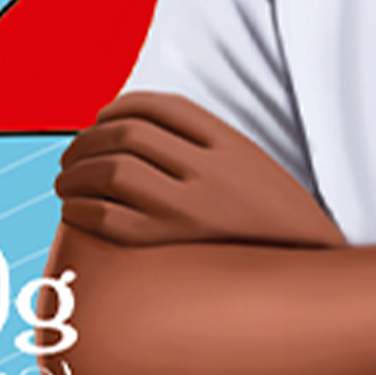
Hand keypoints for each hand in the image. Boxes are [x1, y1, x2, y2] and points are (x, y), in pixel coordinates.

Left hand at [52, 89, 344, 249]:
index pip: (155, 105)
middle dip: (88, 141)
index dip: (116, 107)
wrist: (311, 269)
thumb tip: (130, 129)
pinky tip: (73, 209)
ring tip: (64, 180)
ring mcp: (191, 209)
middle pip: (127, 136)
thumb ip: (201, 140)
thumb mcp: (248, 160)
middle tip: (70, 155)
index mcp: (227, 140)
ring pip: (113, 172)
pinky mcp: (175, 247)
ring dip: (77, 172)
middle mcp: (208, 170)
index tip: (99, 119)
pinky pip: (111, 219)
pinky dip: (82, 208)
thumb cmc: (271, 216)